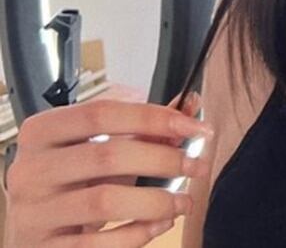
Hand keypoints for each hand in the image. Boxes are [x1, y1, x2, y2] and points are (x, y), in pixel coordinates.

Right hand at [3, 90, 213, 246]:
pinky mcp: (44, 247)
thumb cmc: (69, 183)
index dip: (154, 117)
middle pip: (107, 155)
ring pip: (104, 202)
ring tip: (183, 201)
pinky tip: (159, 224)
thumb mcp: (98, 150)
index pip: (100, 113)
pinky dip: (137, 234)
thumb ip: (141, 130)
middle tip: (196, 165)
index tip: (195, 126)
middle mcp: (31, 170)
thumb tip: (188, 108)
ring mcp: (34, 211)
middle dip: (163, 160)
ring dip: (156, 201)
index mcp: (43, 133)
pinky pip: (97, 243)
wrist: (33, 228)